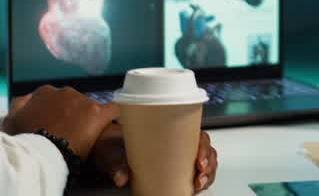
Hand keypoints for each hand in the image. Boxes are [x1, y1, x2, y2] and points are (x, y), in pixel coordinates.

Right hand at [1, 86, 117, 160]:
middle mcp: (64, 92)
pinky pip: (113, 109)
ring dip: (90, 120)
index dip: (57, 114)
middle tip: (71, 135)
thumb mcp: (13, 121)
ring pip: (91, 108)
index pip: (54, 100)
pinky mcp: (98, 112)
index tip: (57, 127)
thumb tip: (25, 101)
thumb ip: (19, 107)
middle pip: (73, 104)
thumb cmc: (25, 139)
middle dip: (73, 117)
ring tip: (88, 136)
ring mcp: (82, 100)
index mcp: (44, 93)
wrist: (40, 151)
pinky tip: (115, 125)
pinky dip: (114, 116)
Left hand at [89, 122, 218, 191]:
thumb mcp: (114, 154)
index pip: (197, 135)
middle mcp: (178, 143)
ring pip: (206, 162)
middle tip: (199, 174)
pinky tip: (197, 186)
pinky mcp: (179, 170)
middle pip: (206, 149)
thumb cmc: (115, 147)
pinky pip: (200, 173)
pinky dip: (203, 180)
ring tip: (199, 183)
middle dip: (208, 164)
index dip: (203, 148)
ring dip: (208, 173)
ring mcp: (181, 157)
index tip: (198, 161)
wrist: (109, 153)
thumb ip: (118, 167)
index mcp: (169, 132)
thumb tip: (121, 178)